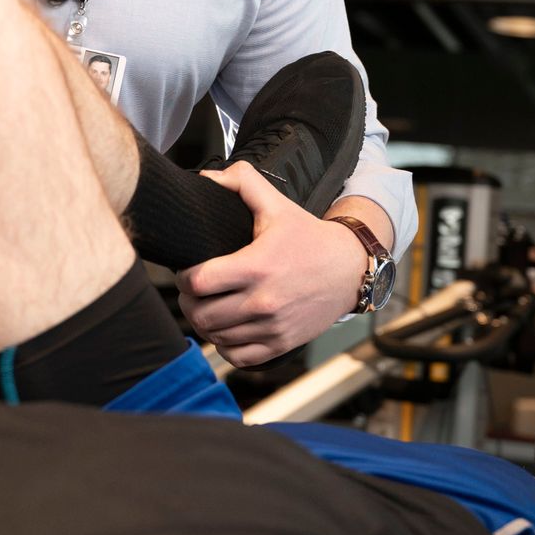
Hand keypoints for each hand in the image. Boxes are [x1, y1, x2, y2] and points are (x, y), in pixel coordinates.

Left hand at [175, 162, 370, 366]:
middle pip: (201, 314)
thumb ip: (242, 182)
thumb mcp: (278, 205)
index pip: (198, 282)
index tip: (188, 270)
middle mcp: (264, 301)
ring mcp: (273, 326)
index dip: (184, 277)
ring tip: (207, 307)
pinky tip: (225, 330)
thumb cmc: (309, 237)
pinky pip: (238, 357)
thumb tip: (207, 177)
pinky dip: (225, 346)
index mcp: (257, 266)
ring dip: (205, 323)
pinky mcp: (282, 343)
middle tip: (192, 291)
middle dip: (189, 302)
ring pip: (216, 337)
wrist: (350, 269)